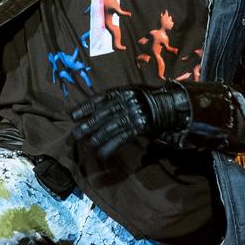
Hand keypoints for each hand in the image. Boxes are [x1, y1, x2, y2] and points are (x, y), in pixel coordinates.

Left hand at [70, 83, 190, 159]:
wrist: (171, 105)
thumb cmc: (149, 99)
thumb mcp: (133, 93)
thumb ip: (118, 100)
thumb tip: (97, 111)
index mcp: (123, 91)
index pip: (100, 98)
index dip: (85, 107)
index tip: (72, 114)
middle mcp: (127, 101)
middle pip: (103, 114)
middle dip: (88, 124)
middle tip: (75, 134)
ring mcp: (134, 113)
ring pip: (111, 126)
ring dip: (98, 137)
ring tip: (88, 145)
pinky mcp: (140, 126)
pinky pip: (123, 137)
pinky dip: (111, 146)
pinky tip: (103, 153)